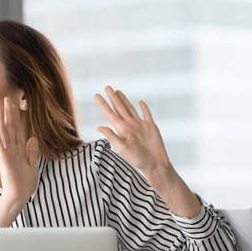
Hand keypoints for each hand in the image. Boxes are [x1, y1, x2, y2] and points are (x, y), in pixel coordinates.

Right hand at [0, 98, 38, 205]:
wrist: (19, 196)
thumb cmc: (25, 183)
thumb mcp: (33, 165)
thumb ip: (32, 151)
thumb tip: (33, 138)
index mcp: (19, 150)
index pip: (18, 129)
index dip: (17, 117)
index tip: (15, 105)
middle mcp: (12, 148)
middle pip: (10, 126)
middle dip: (8, 112)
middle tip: (6, 98)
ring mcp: (7, 152)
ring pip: (4, 131)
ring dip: (1, 117)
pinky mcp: (3, 157)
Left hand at [94, 86, 200, 218]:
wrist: (155, 163)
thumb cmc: (138, 158)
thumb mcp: (122, 147)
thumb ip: (111, 136)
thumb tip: (98, 127)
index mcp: (122, 129)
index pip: (110, 113)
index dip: (103, 104)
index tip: (96, 95)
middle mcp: (130, 125)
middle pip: (119, 107)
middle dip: (113, 97)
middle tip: (107, 87)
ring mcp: (140, 125)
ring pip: (130, 108)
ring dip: (124, 100)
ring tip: (118, 92)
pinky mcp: (151, 126)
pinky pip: (146, 114)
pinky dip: (143, 107)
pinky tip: (140, 102)